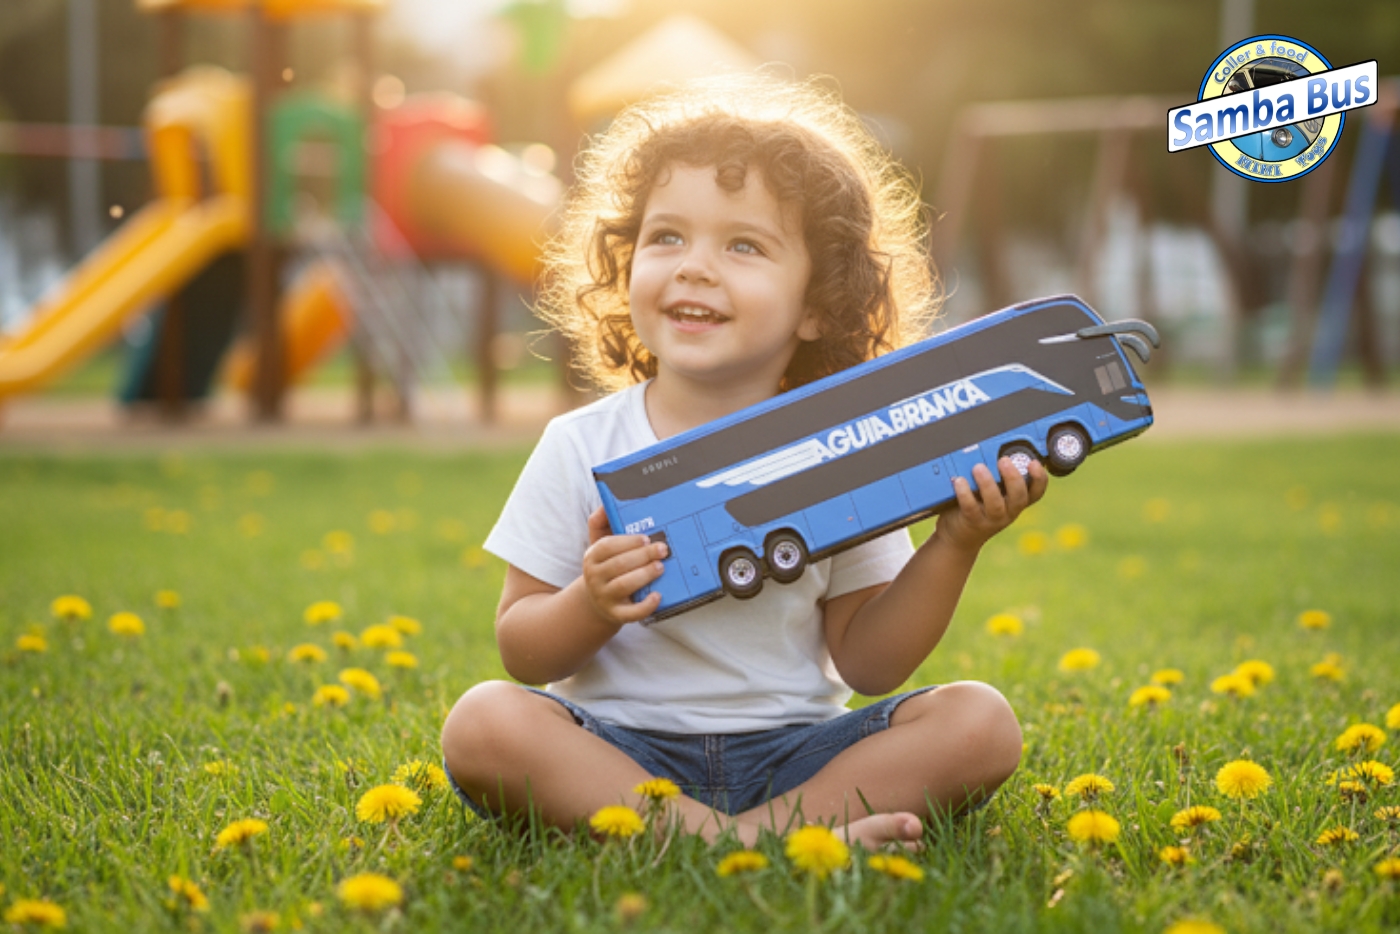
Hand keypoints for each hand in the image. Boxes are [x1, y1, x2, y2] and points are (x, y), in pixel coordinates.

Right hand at [581, 507, 668, 624]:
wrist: (597, 601)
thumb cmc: (606, 566)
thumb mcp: (599, 544)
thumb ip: (601, 522)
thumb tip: (606, 502)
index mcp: (591, 557)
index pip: (607, 546)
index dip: (628, 541)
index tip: (646, 538)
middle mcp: (594, 577)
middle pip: (619, 564)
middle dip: (643, 555)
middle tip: (663, 549)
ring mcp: (604, 597)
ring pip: (624, 585)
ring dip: (645, 575)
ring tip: (660, 567)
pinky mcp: (616, 614)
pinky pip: (631, 613)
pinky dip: (645, 606)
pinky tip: (657, 596)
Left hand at [934, 457, 1047, 553]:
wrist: (957, 538)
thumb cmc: (975, 507)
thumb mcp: (990, 491)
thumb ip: (993, 474)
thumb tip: (987, 445)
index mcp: (1015, 501)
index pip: (1036, 491)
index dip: (1039, 478)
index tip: (1034, 463)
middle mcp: (1008, 511)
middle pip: (1019, 497)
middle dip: (1013, 477)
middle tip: (1003, 460)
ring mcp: (991, 519)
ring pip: (996, 504)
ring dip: (988, 484)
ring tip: (978, 468)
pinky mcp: (972, 523)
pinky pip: (971, 508)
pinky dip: (965, 494)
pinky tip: (958, 481)